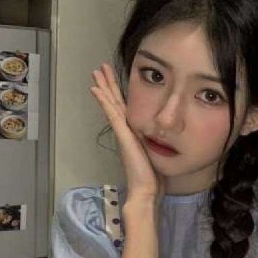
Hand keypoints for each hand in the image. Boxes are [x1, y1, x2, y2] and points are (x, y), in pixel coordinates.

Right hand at [90, 63, 164, 203]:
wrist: (146, 189)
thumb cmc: (152, 175)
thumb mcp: (154, 153)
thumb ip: (153, 142)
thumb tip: (161, 135)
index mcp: (133, 133)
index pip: (124, 108)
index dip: (118, 93)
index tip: (113, 79)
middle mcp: (125, 130)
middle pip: (115, 102)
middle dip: (108, 85)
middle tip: (100, 68)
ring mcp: (122, 132)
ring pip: (111, 104)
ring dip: (104, 87)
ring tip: (96, 72)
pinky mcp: (123, 136)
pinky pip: (112, 114)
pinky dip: (103, 101)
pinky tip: (96, 89)